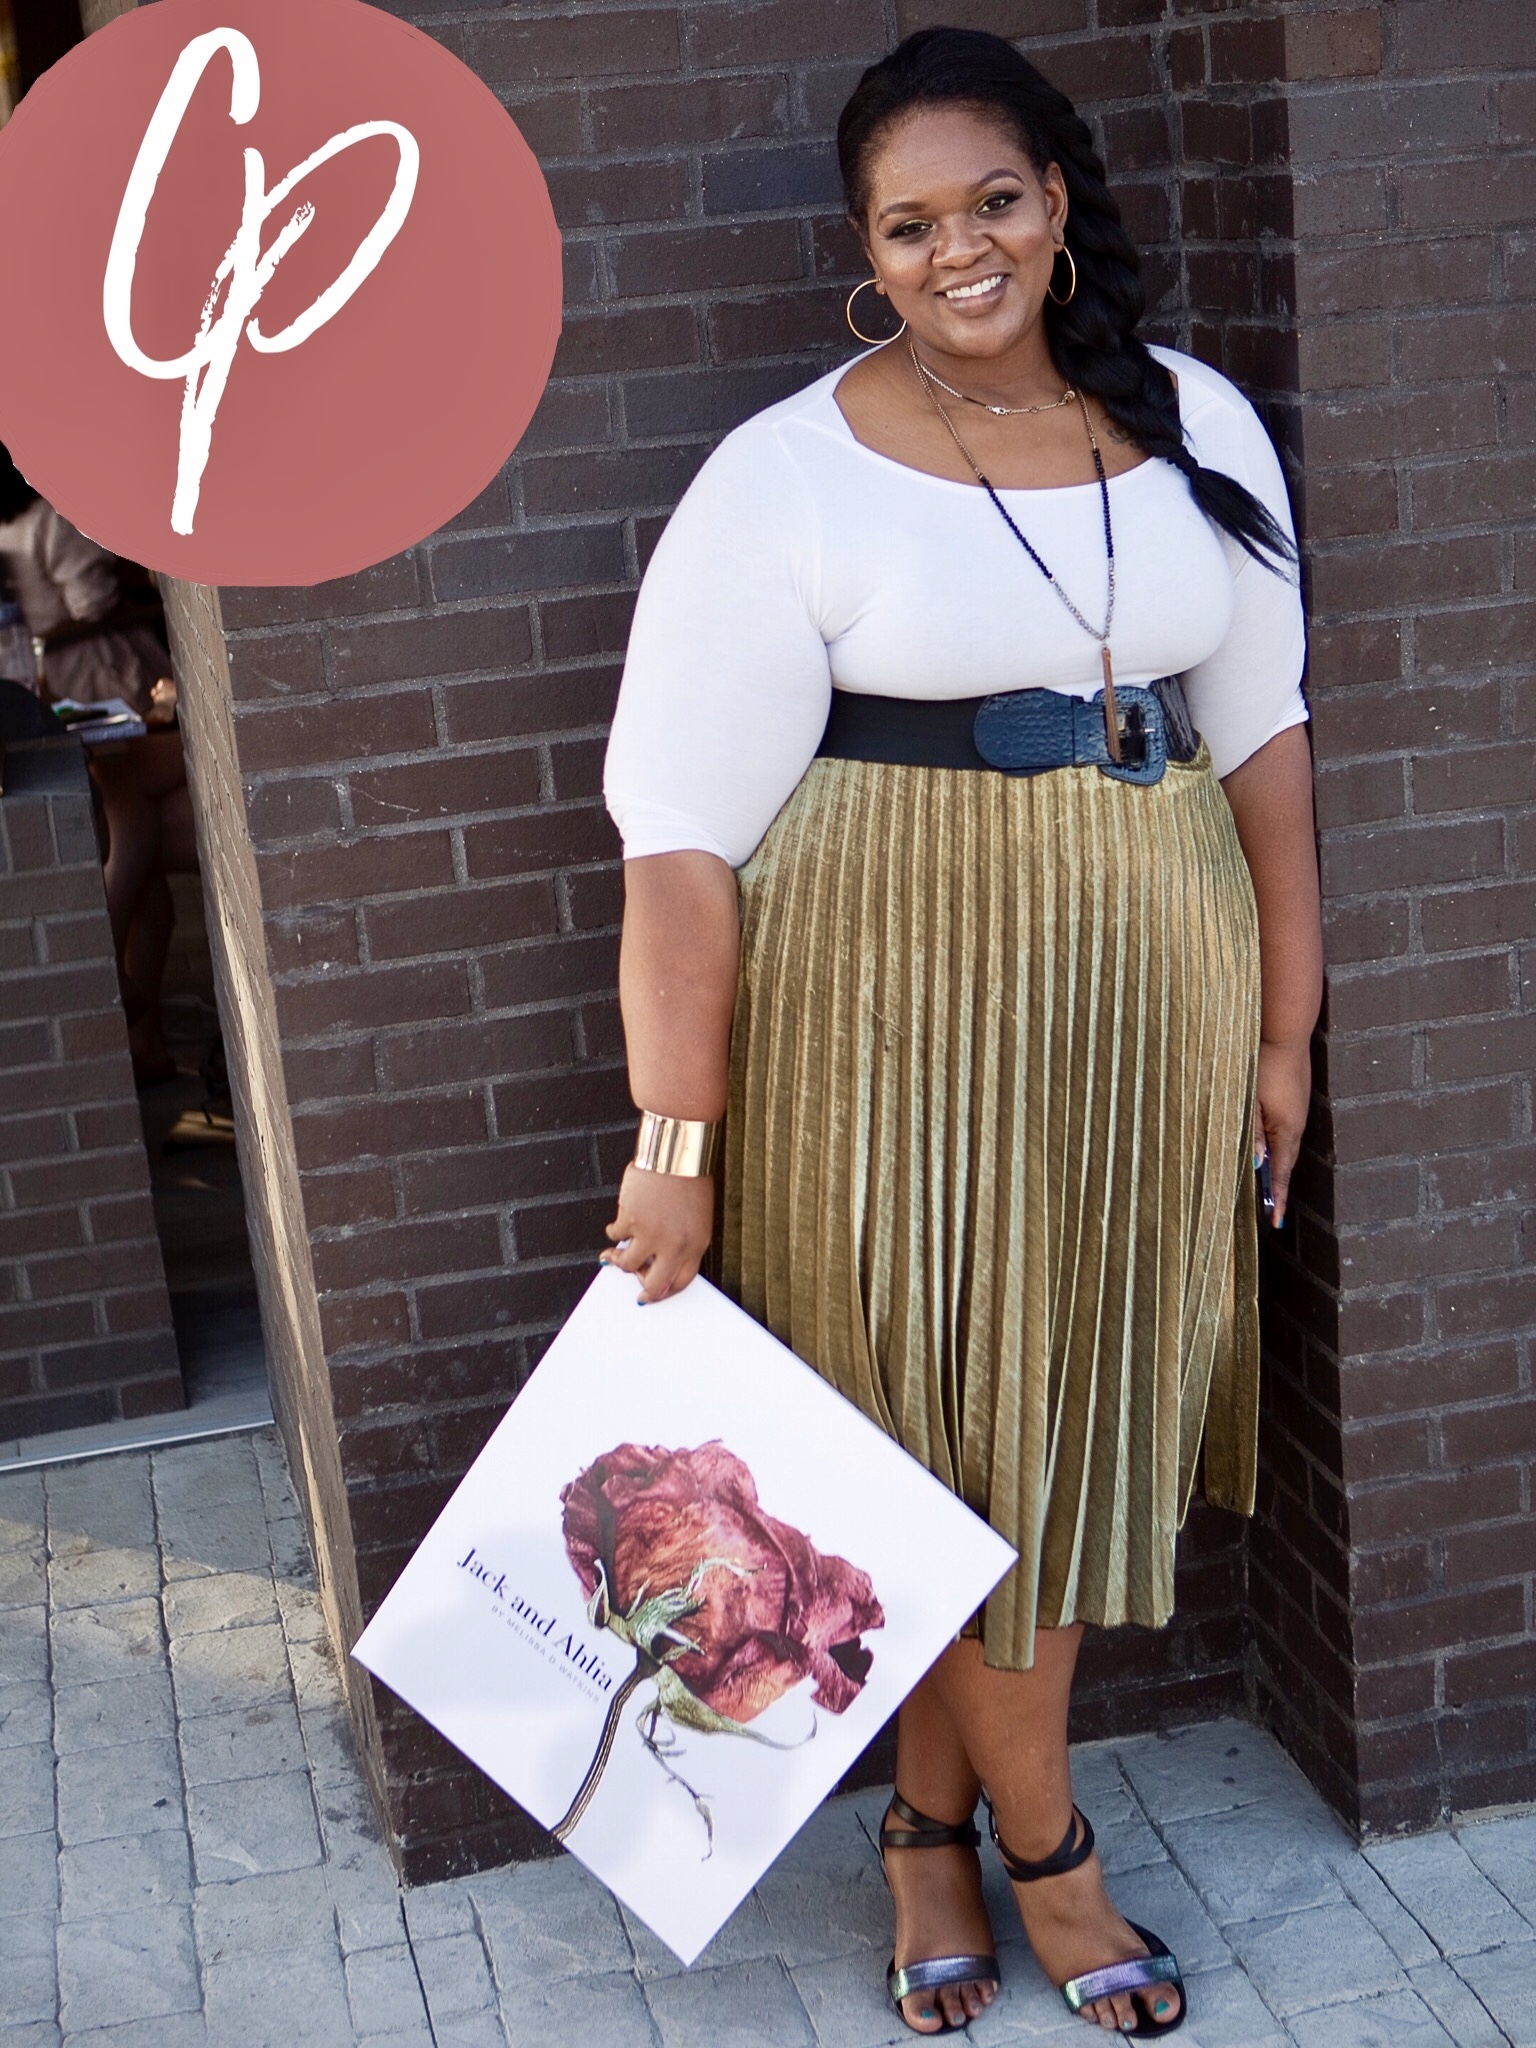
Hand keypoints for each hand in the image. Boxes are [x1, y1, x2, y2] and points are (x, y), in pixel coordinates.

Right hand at [602, 1164, 714, 1303]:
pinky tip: (618, 1224)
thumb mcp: (698, 1218)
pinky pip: (615, 1236)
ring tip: (615, 1252)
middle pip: (655, 1285)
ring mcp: (651, 1235)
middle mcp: (674, 1246)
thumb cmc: (689, 1181)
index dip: (665, 1292)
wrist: (676, 1155)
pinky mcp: (630, 1221)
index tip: (653, 1293)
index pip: (681, 1282)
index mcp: (696, 1245)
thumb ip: (683, 1242)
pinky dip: (613, 1231)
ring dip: (619, 1260)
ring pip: (628, 1265)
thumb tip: (659, 1261)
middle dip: (642, 1288)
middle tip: (635, 1281)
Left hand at [1253, 1037, 1311, 1227]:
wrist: (1284, 1031)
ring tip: (1264, 1184)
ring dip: (1275, 1165)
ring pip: (1285, 1146)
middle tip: (1266, 1209)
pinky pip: (1285, 1129)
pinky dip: (1276, 1144)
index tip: (1273, 1222)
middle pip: (1285, 1162)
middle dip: (1276, 1186)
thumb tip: (1255, 1164)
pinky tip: (1266, 1145)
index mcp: (1288, 1130)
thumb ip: (1251, 1132)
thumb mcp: (1250, 1100)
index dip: (1276, 1198)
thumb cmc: (1263, 1064)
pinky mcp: (1295, 1098)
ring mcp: (1298, 1110)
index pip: (1281, 1173)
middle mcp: (1297, 1124)